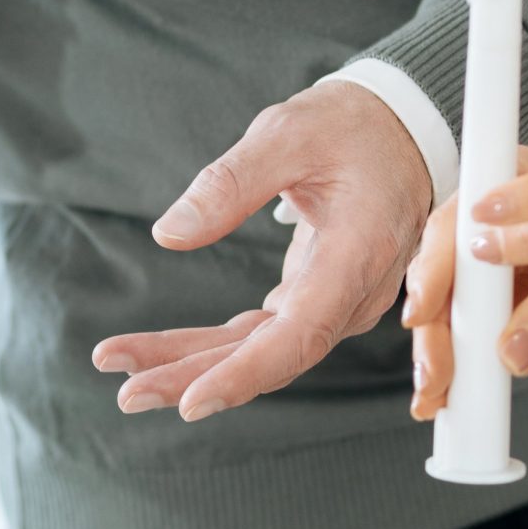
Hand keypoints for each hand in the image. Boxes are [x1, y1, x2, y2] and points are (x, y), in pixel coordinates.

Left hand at [94, 81, 433, 419]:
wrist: (400, 129)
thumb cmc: (353, 127)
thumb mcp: (289, 133)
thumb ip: (231, 182)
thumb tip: (169, 234)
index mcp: (358, 253)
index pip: (301, 335)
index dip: (246, 374)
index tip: (193, 401)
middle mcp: (353, 293)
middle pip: (270, 357)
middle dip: (194, 378)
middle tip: (128, 392)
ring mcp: (334, 302)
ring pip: (258, 351)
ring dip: (192, 365)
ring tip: (127, 374)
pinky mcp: (314, 299)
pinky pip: (259, 334)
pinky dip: (209, 346)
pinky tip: (161, 354)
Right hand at [403, 146, 527, 418]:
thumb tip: (514, 351)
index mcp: (516, 184)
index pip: (457, 226)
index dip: (436, 270)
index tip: (424, 312)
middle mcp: (496, 220)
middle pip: (442, 273)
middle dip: (433, 329)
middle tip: (435, 376)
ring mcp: (497, 262)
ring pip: (450, 308)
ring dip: (438, 354)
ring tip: (435, 395)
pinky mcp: (505, 302)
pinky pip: (474, 333)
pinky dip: (462, 365)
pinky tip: (446, 393)